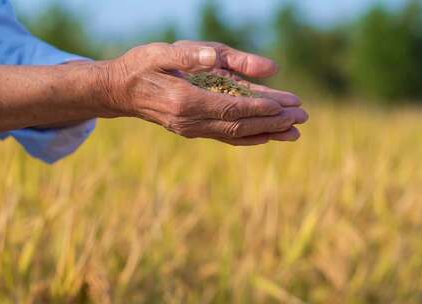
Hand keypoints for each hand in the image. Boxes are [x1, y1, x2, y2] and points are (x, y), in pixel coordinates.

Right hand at [99, 41, 307, 145]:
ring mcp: (192, 129)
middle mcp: (191, 121)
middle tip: (302, 117)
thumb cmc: (142, 66)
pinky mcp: (193, 131)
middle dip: (272, 121)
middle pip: (239, 124)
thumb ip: (194, 55)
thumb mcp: (163, 52)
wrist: (119, 92)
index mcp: (185, 101)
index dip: (260, 107)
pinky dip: (248, 138)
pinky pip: (225, 137)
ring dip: (266, 132)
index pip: (231, 107)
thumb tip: (216, 58)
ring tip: (295, 132)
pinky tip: (266, 137)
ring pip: (236, 134)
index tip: (287, 106)